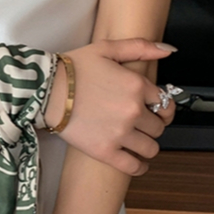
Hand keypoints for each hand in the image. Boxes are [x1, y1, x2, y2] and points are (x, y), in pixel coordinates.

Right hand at [43, 38, 177, 175]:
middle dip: (152, 125)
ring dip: (147, 145)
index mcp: (136, 86)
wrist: (45, 89)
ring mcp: (120, 133)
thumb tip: (168, 49)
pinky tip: (137, 163)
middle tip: (140, 124)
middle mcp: (133, 111)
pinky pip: (133, 166)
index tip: (154, 110)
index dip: (161, 107)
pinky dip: (139, 166)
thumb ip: (139, 47)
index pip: (164, 102)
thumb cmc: (71, 68)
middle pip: (158, 127)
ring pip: (151, 148)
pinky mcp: (104, 151)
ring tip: (137, 142)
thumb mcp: (106, 48)